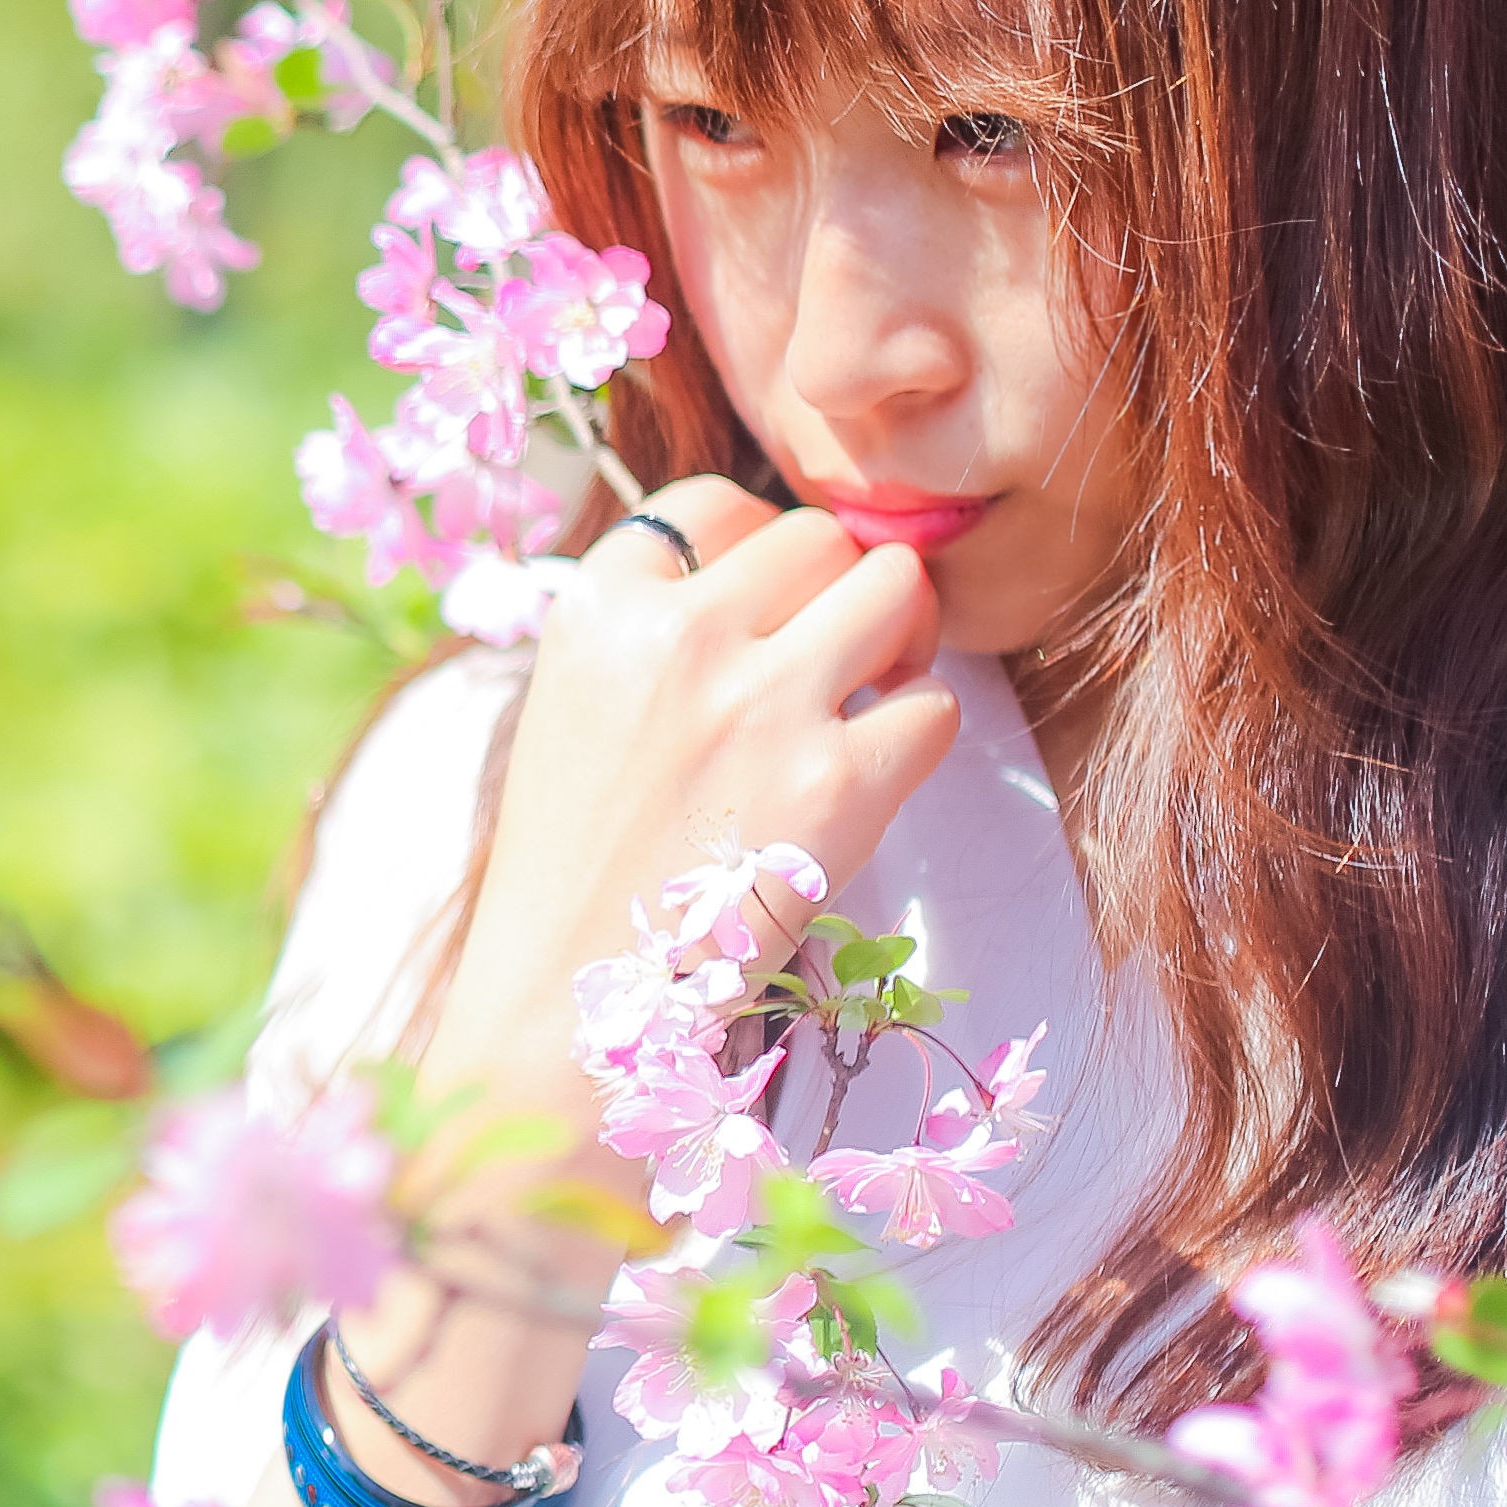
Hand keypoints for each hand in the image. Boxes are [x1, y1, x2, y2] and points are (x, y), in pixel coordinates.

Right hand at [439, 476, 962, 1132]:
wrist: (570, 1001)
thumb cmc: (576, 860)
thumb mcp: (572, 702)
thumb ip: (653, 624)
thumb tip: (773, 569)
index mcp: (598, 608)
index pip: (715, 504)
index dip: (758, 549)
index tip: (763, 609)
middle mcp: (681, 636)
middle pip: (819, 535)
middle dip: (843, 587)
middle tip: (841, 653)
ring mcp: (763, 704)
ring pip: (893, 586)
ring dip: (901, 634)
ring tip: (875, 691)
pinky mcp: (836, 785)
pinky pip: (935, 707)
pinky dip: (917, 738)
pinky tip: (868, 777)